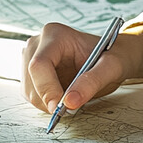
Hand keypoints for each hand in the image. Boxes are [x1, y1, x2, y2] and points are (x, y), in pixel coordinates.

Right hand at [22, 21, 142, 113]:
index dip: (47, 88)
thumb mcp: (110, 67)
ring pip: (29, 91)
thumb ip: (91, 82)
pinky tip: (65, 97)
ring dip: (48, 103)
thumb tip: (69, 102)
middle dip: (49, 99)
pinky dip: (47, 103)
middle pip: (32, 80)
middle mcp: (38, 44)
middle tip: (72, 108)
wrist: (112, 58)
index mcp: (55, 35)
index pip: (39, 64)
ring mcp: (31, 59)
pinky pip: (33, 95)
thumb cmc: (113, 57)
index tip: (60, 107)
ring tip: (74, 97)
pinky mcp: (32, 74)